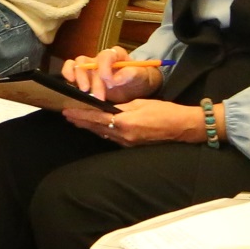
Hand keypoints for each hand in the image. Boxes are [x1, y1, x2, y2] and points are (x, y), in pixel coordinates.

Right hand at [61, 46, 157, 102]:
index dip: (104, 68)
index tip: (109, 82)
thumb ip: (132, 74)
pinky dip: (68, 76)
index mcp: (115, 54)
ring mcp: (91, 67)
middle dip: (90, 79)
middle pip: (87, 62)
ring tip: (84, 91)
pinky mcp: (85, 78)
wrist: (139, 89)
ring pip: (76, 65)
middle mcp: (100, 59)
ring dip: (78, 78)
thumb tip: (116, 78)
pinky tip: (71, 86)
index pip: (105, 56)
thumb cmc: (141, 79)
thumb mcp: (142, 76)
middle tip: (98, 95)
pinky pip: (71, 71)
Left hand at [61, 98, 202, 145]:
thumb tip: (107, 105)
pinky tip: (96, 127)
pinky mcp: (132, 145)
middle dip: (81, 121)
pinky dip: (102, 131)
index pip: (96, 118)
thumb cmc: (165, 111)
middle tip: (67, 115)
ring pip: (103, 134)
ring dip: (90, 127)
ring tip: (77, 120)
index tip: (68, 111)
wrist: (182, 127)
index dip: (81, 115)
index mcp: (125, 123)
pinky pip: (112, 137)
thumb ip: (122, 106)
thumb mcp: (141, 103)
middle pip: (96, 128)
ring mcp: (127, 143)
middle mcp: (124, 135)